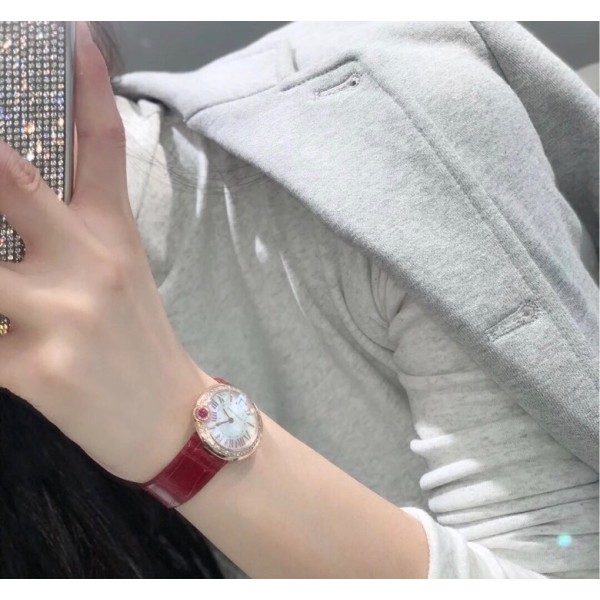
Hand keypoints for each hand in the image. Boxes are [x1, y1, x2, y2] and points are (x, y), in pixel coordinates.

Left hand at [0, 22, 215, 482]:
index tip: (70, 32)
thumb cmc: (143, 345)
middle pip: (12, 180)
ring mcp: (61, 314)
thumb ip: (79, 237)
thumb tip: (19, 202)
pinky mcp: (34, 370)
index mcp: (114, 237)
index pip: (102, 144)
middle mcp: (89, 264)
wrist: (169, 420)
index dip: (85, 82)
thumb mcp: (126, 278)